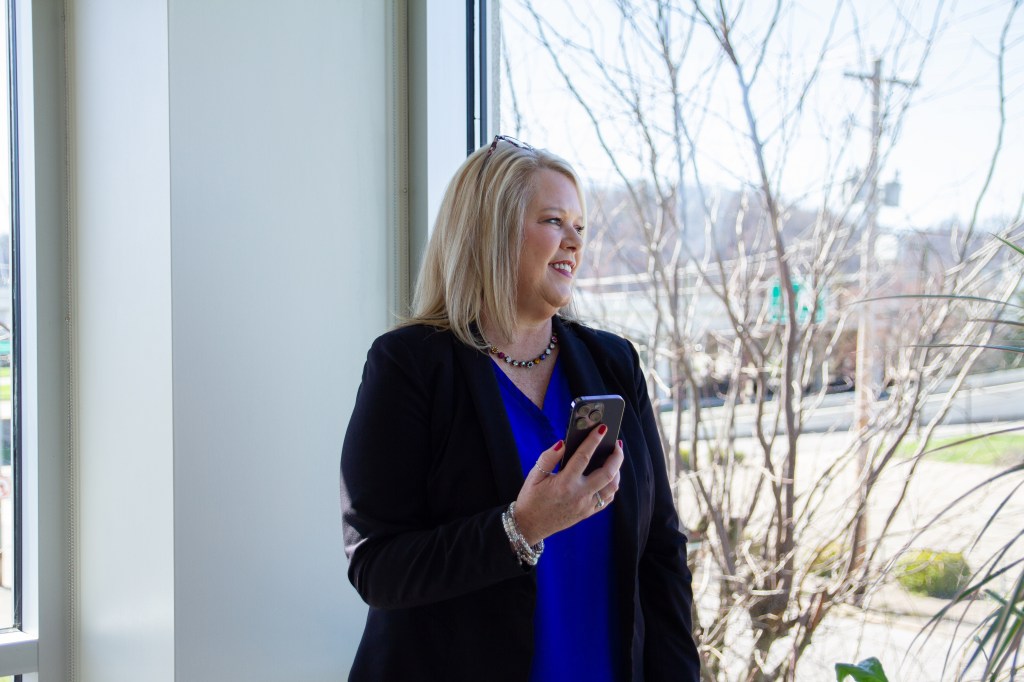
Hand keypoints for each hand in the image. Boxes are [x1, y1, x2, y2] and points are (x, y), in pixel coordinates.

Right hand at [512, 424, 622, 545]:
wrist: (530, 525)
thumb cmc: (531, 498)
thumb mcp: (534, 475)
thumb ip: (548, 457)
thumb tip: (563, 442)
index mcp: (564, 483)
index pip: (583, 457)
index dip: (593, 440)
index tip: (602, 428)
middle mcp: (579, 495)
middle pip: (607, 473)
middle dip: (616, 456)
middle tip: (617, 444)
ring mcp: (586, 505)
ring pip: (612, 487)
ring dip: (617, 471)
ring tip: (615, 459)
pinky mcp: (588, 513)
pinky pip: (607, 499)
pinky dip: (612, 486)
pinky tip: (609, 476)